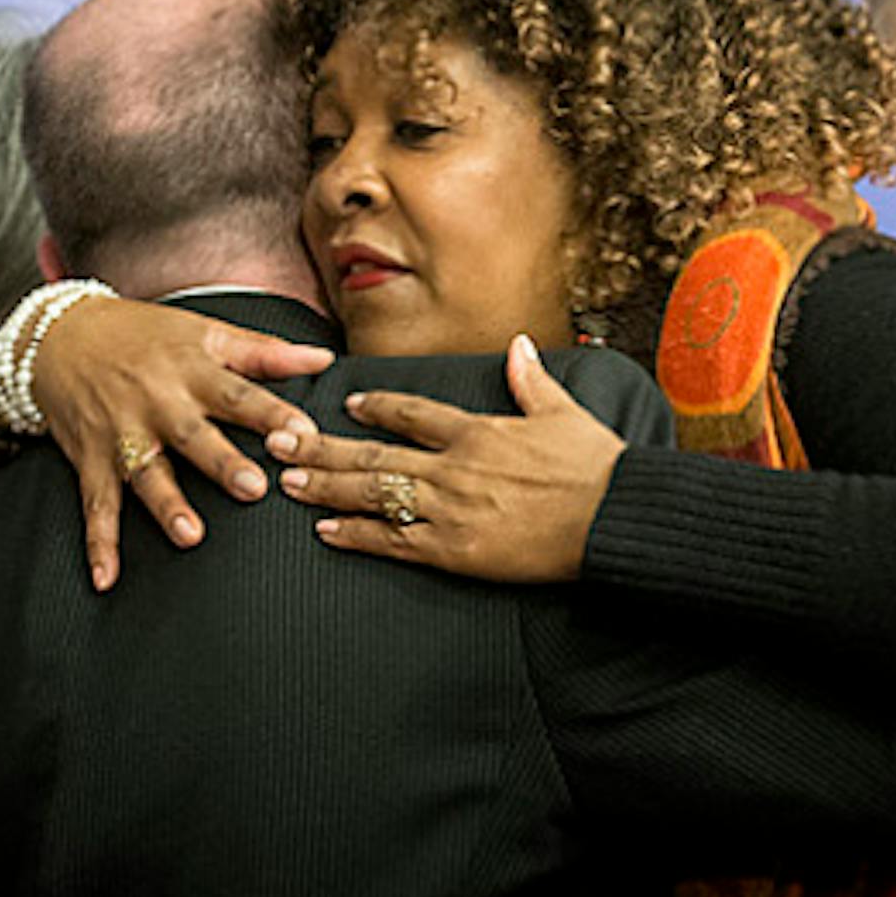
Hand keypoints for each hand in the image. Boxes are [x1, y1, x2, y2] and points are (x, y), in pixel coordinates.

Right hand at [30, 297, 333, 589]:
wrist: (59, 335)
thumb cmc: (144, 335)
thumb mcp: (205, 331)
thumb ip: (265, 352)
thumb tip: (325, 357)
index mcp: (191, 370)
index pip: (238, 392)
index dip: (271, 413)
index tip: (305, 433)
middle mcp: (156, 402)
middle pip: (192, 435)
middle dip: (222, 462)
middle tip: (255, 488)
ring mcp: (120, 432)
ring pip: (145, 472)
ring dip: (166, 505)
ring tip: (191, 535)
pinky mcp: (89, 458)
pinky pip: (94, 504)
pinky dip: (98, 542)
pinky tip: (106, 577)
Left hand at [269, 335, 623, 581]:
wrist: (613, 516)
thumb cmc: (597, 467)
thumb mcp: (565, 413)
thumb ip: (532, 381)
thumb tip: (518, 346)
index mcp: (478, 431)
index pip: (413, 413)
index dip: (377, 406)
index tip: (349, 403)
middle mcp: (453, 466)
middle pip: (375, 454)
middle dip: (323, 448)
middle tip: (281, 442)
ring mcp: (450, 509)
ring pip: (374, 496)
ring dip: (327, 488)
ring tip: (289, 483)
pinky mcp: (455, 550)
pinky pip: (394, 541)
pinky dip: (357, 536)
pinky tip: (327, 532)